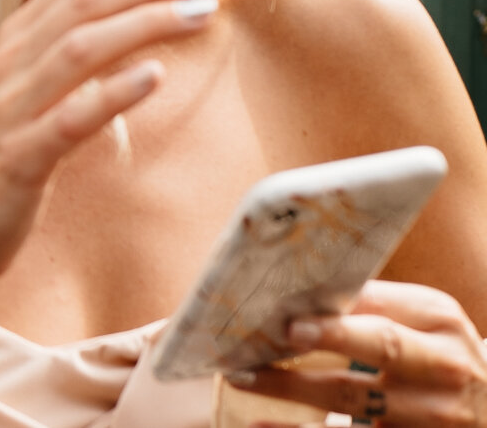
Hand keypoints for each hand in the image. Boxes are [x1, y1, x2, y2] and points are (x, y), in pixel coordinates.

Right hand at [0, 0, 227, 288]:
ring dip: (145, 22)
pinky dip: (112, 92)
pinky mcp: (18, 159)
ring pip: (78, 47)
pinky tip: (155, 77)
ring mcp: (11, 109)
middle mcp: (10, 62)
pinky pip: (68, 118)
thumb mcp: (37, 92)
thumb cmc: (6, 158)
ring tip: (201, 13)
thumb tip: (146, 19)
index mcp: (17, 39)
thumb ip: (77, 52)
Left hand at [226, 280, 486, 425]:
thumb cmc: (433, 353)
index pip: (380, 303)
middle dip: (330, 337)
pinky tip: (261, 423)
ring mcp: (432, 413)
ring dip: (292, 388)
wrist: (486, 407)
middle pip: (381, 345)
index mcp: (438, 318)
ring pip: (355, 398)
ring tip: (242, 377)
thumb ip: (370, 305)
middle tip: (280, 332)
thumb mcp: (421, 321)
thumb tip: (290, 290)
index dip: (332, 304)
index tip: (285, 305)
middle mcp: (442, 365)